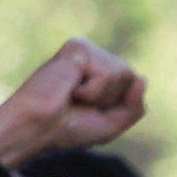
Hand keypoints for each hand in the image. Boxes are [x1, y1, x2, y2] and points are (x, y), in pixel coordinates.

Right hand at [0, 36, 147, 168]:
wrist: (34, 129)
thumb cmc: (64, 129)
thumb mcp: (111, 125)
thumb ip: (136, 108)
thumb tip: (142, 79)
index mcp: (98, 71)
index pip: (132, 83)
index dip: (115, 105)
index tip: (85, 111)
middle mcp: (93, 57)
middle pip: (129, 76)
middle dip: (109, 99)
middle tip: (77, 104)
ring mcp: (85, 50)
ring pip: (121, 72)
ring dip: (99, 95)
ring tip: (70, 96)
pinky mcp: (77, 48)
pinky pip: (106, 71)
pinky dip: (91, 89)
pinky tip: (68, 88)